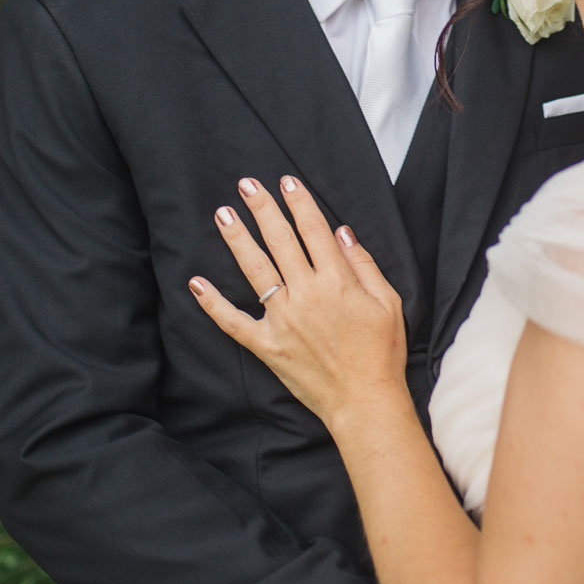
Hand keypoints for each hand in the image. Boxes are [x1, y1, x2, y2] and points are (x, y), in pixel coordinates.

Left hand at [189, 175, 405, 425]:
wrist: (365, 401)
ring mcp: (283, 320)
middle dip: (263, 209)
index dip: (300, 203)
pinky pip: (233, 322)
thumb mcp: (387, 303)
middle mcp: (306, 295)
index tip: (287, 182)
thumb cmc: (381, 353)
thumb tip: (341, 233)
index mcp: (337, 282)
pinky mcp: (267, 345)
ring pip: (255, 270)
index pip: (313, 231)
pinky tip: (196, 283)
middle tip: (247, 184)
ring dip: (238, 239)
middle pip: (280, 242)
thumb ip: (364, 264)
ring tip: (223, 215)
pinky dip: (212, 304)